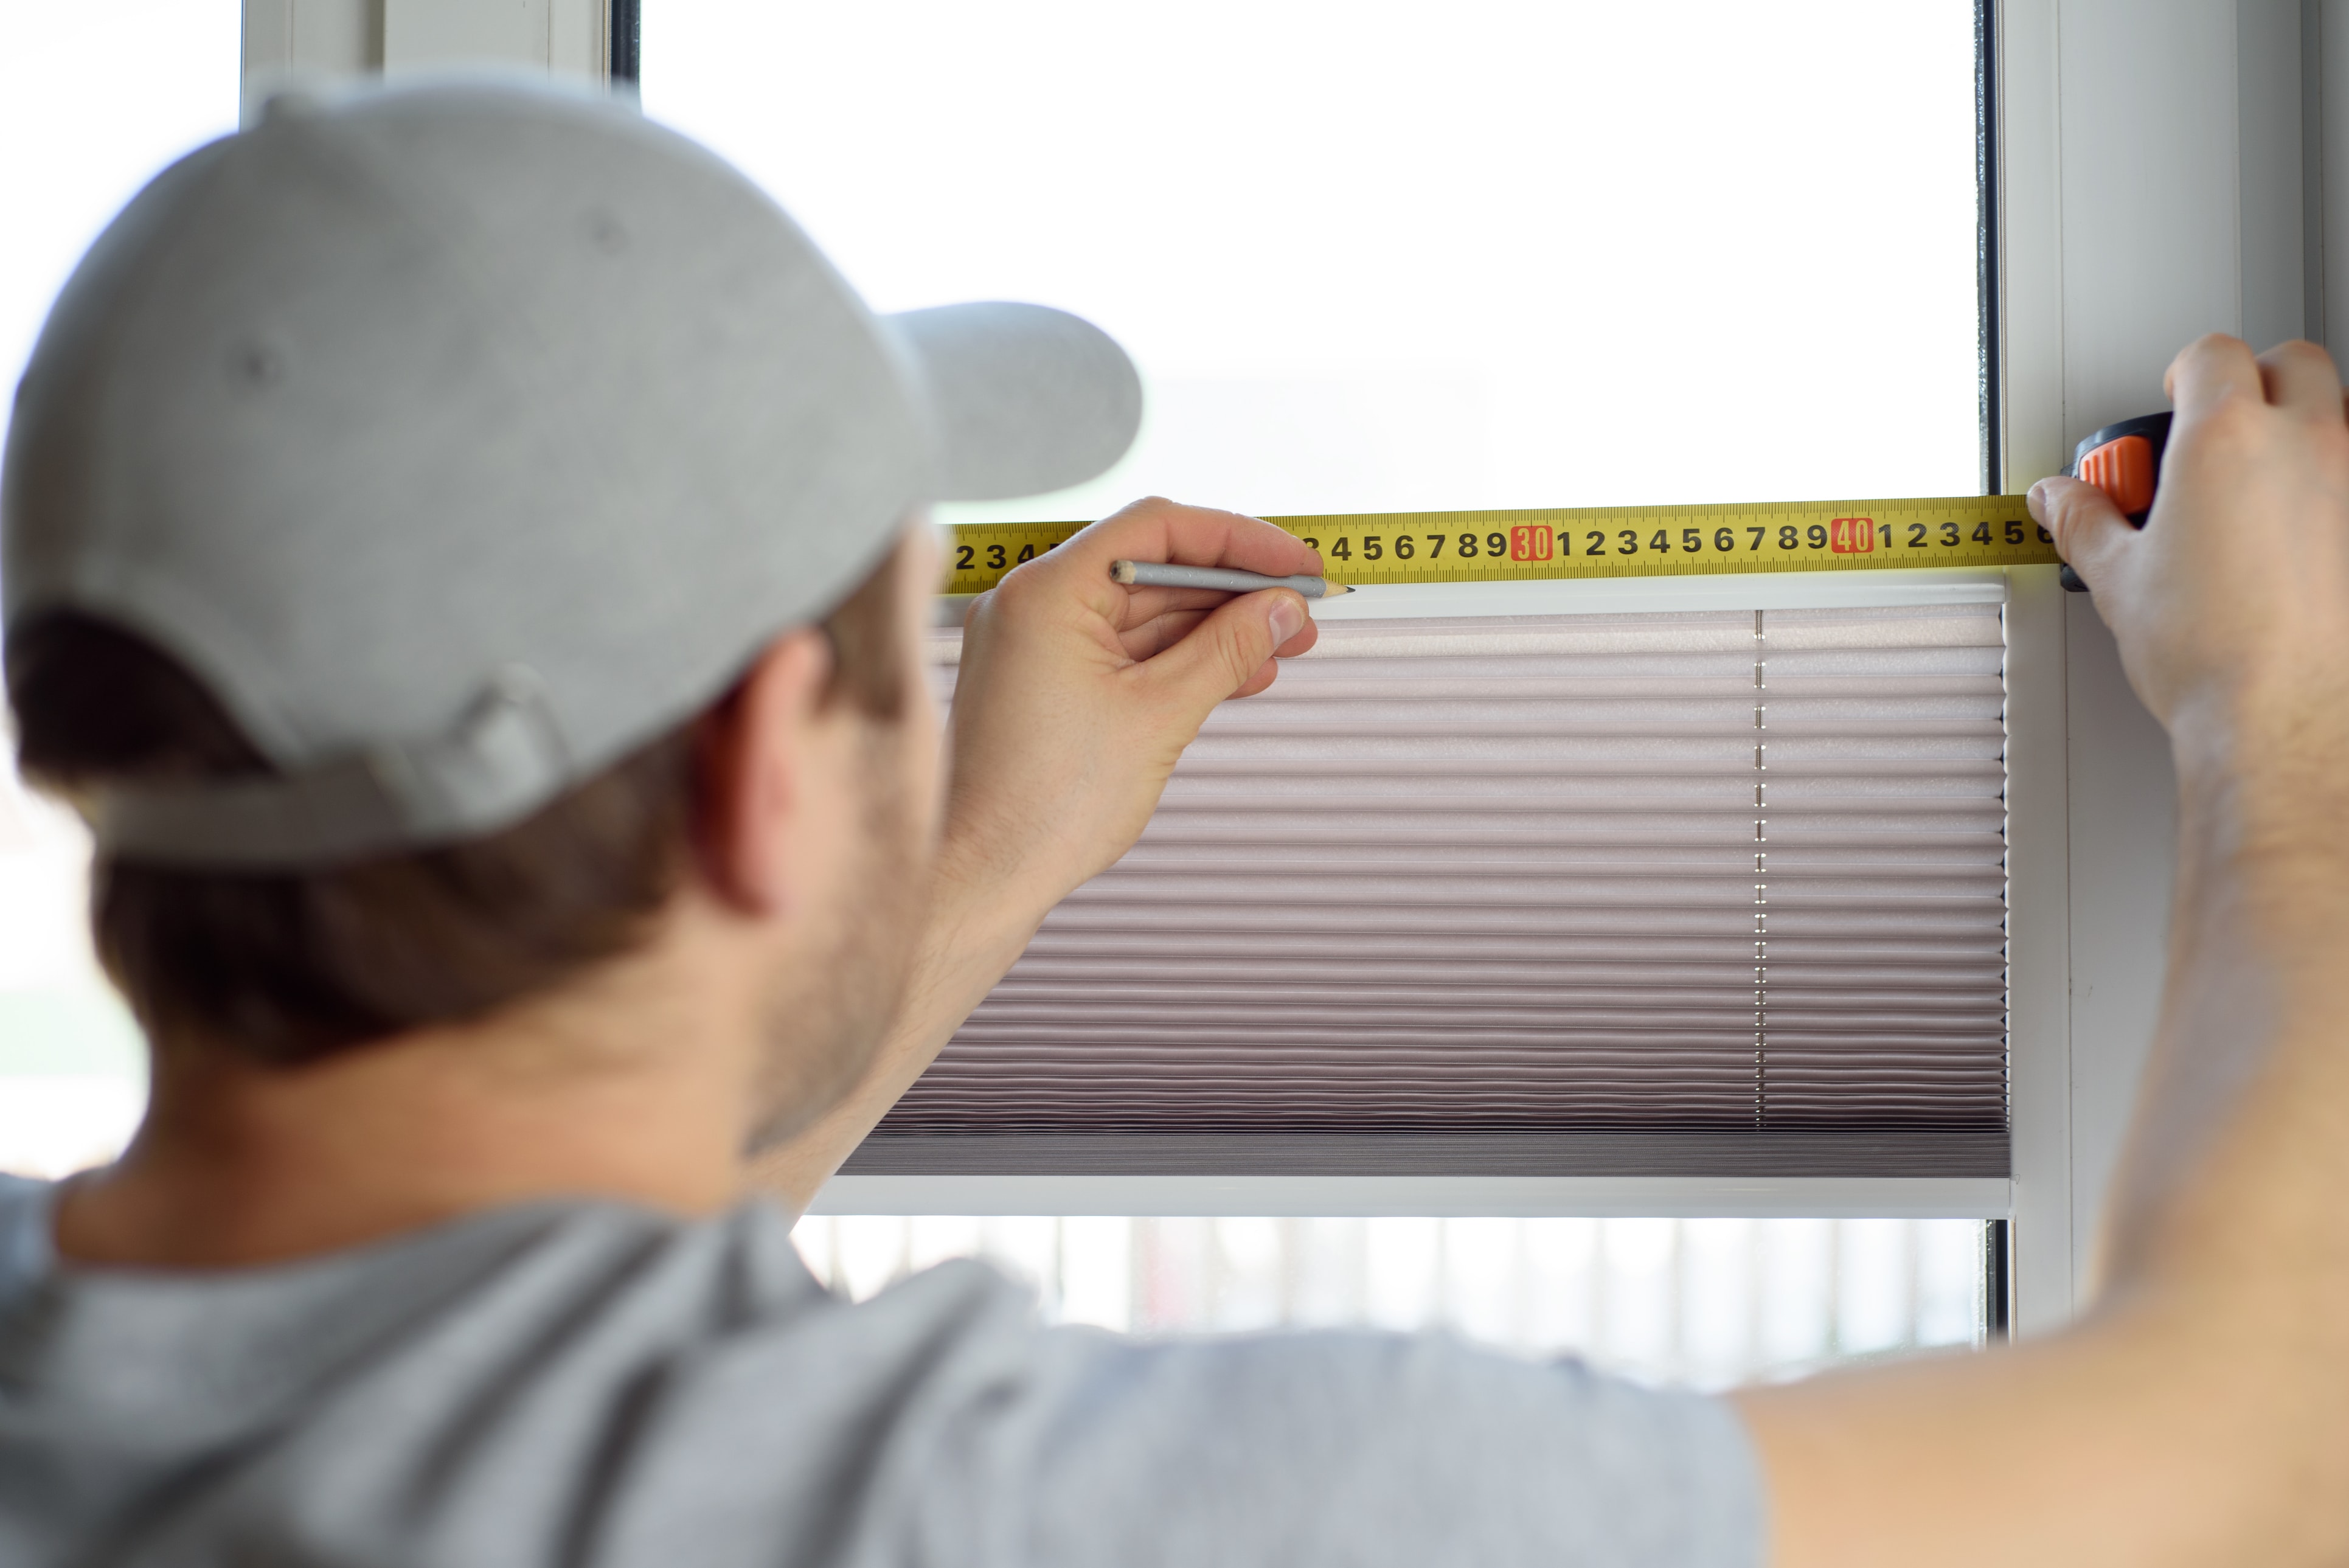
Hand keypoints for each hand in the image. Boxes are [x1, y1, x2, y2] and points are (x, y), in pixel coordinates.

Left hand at [937, 496, 1320, 925]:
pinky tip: (1238, 674)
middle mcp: (1032, 606)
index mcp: (1046, 593)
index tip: (1296, 563)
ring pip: (1144, 614)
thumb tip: (1279, 609)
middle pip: (1154, 567)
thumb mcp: (1159, 716)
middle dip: (1235, 590)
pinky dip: (1180, 660)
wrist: (982, 878)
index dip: (1239, 540)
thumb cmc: (1044, 807)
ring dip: (1215, 628)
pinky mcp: (1045, 684)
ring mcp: (1036, 645)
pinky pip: (1124, 653)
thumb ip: (1227, 650)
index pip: (1157, 529)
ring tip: (1282, 645)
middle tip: (1300, 611)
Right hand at [2030, 336, 2348, 746]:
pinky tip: (2308, 535)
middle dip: (2256, 381)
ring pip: (2345, 412)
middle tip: (2221, 429)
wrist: (2288, 719)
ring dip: (2309, 429)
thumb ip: (2086, 523)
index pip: (2211, 356)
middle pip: (2294, 363)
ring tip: (2268, 482)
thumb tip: (2060, 501)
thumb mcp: (2120, 580)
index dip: (2185, 373)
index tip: (2173, 401)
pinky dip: (2336, 492)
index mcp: (2226, 438)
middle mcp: (2307, 443)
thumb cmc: (2215, 654)